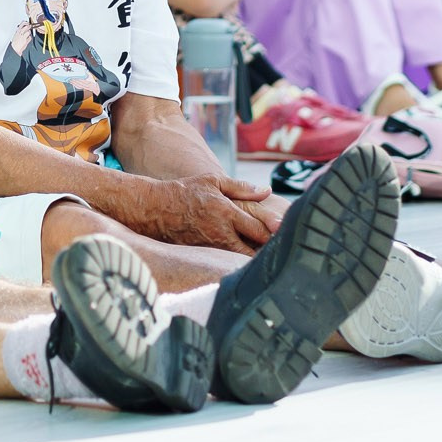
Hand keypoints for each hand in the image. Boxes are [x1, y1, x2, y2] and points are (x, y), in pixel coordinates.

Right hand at [130, 174, 278, 253]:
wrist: (156, 209)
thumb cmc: (185, 192)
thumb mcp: (213, 181)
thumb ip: (241, 187)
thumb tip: (267, 191)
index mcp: (227, 213)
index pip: (259, 229)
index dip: (275, 233)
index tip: (286, 234)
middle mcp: (222, 233)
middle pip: (254, 249)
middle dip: (268, 250)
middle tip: (282, 248)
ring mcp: (213, 247)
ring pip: (242, 258)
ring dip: (255, 257)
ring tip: (268, 254)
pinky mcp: (205, 255)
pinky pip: (227, 260)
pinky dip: (238, 259)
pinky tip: (246, 257)